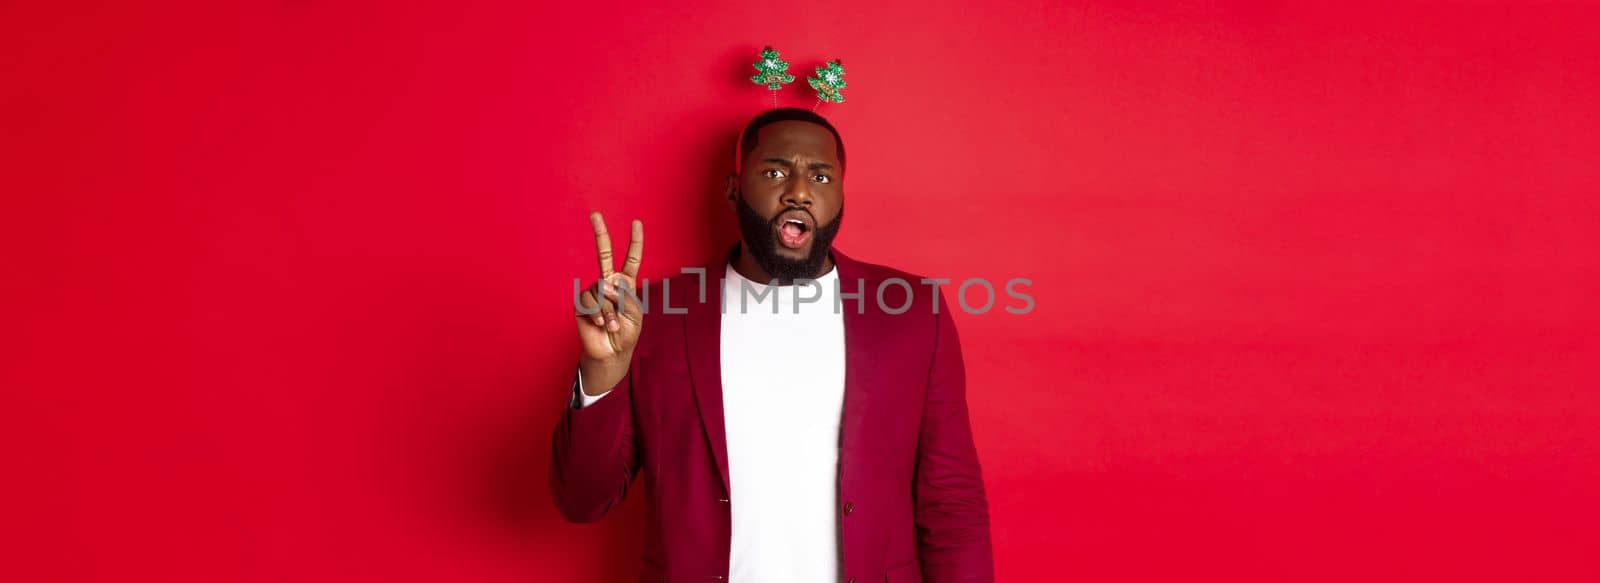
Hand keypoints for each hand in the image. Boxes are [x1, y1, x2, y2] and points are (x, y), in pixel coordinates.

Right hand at [574, 211, 642, 394]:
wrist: (611, 353)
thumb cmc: (626, 334)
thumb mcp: (635, 314)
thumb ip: (624, 296)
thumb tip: (605, 283)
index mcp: (625, 284)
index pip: (631, 259)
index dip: (634, 242)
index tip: (636, 223)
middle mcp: (608, 283)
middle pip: (603, 254)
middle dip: (600, 233)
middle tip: (594, 213)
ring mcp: (594, 292)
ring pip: (601, 290)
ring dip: (610, 311)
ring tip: (613, 326)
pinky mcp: (581, 303)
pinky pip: (591, 302)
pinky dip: (599, 314)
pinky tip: (602, 324)